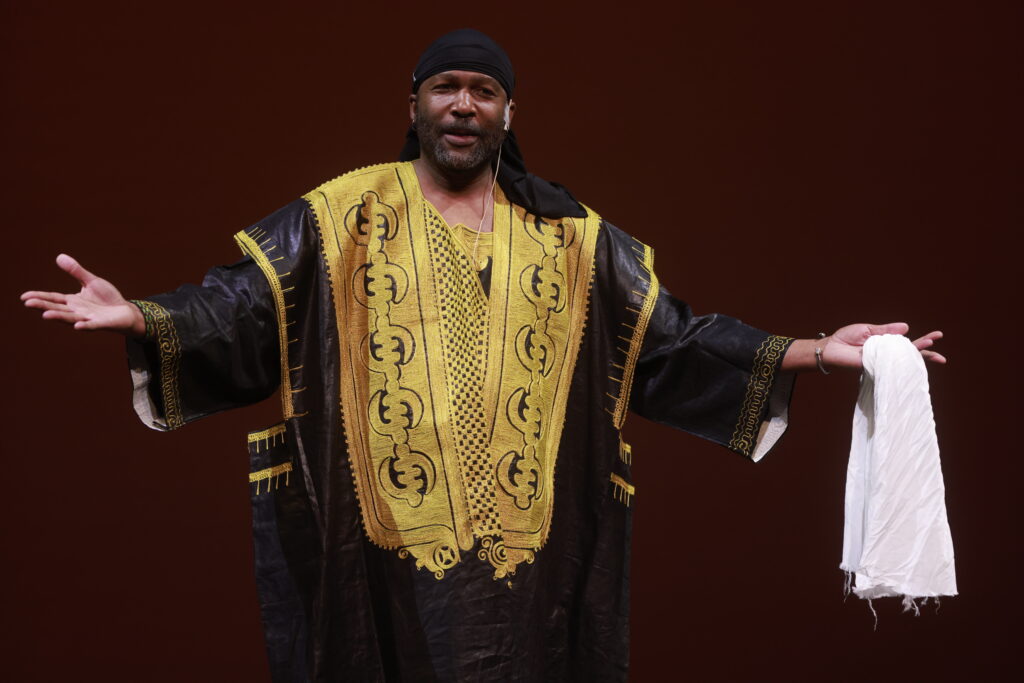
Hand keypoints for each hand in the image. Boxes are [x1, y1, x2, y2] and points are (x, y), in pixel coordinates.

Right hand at [21, 254, 144, 335]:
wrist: (126, 311)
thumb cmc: (107, 298)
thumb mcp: (91, 282)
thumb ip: (76, 271)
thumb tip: (59, 256)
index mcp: (72, 301)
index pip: (53, 298)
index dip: (39, 297)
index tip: (24, 297)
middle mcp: (77, 311)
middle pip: (57, 308)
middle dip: (43, 306)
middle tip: (28, 303)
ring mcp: (88, 318)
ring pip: (71, 318)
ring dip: (59, 317)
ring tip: (45, 315)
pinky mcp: (101, 324)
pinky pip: (92, 325)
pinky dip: (85, 326)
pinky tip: (77, 326)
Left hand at [821, 322, 945, 369]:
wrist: (829, 347)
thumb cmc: (846, 338)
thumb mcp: (868, 329)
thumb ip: (886, 330)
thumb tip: (906, 327)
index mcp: (886, 344)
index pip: (908, 343)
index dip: (923, 340)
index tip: (938, 336)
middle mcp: (886, 354)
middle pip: (910, 355)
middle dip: (926, 354)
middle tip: (942, 357)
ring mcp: (880, 362)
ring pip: (902, 362)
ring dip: (916, 358)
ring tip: (932, 353)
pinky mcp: (871, 367)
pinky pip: (888, 366)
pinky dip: (898, 363)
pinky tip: (909, 361)